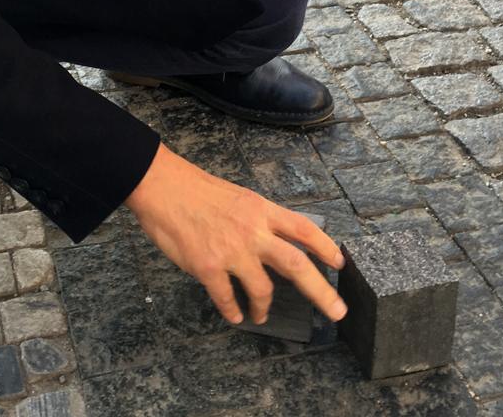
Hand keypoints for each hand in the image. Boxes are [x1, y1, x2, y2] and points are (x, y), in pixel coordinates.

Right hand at [126, 143, 346, 325]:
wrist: (162, 186)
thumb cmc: (196, 189)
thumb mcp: (238, 196)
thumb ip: (257, 218)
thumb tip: (274, 239)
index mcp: (260, 209)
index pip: (303, 229)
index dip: (325, 247)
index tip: (340, 263)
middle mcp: (252, 230)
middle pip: (296, 264)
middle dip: (321, 291)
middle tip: (337, 312)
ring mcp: (230, 251)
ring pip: (263, 289)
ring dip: (265, 307)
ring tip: (262, 315)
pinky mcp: (207, 266)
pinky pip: (227, 298)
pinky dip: (233, 310)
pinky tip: (235, 315)